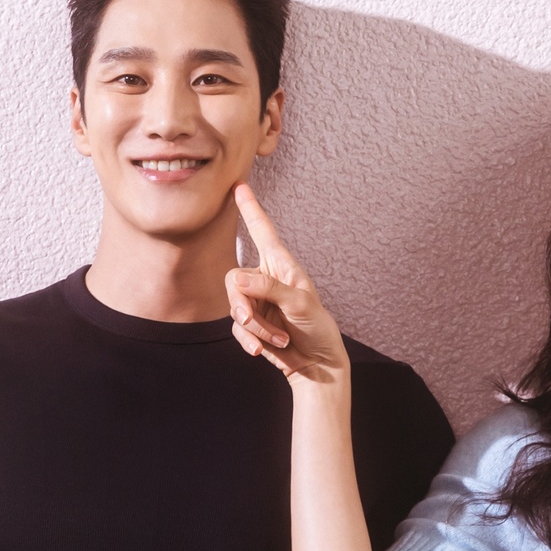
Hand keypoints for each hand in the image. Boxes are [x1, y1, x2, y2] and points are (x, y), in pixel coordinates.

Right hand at [226, 183, 348, 384]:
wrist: (317, 364)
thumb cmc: (317, 328)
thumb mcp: (300, 304)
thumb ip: (268, 289)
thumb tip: (235, 279)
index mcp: (282, 266)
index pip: (262, 232)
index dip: (251, 210)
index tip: (240, 187)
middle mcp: (266, 280)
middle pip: (233, 281)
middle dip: (242, 304)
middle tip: (252, 320)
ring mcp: (257, 303)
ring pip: (234, 307)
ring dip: (254, 328)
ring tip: (278, 339)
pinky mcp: (251, 325)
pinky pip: (237, 328)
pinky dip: (249, 340)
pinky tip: (263, 350)